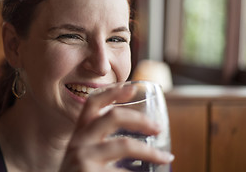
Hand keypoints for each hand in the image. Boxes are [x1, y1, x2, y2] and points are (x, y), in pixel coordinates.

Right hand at [59, 85, 173, 170]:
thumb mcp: (84, 152)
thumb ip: (100, 141)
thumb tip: (138, 133)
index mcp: (80, 133)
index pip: (93, 103)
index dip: (113, 91)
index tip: (132, 87)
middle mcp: (79, 141)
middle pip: (113, 116)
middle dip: (141, 119)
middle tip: (158, 128)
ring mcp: (83, 158)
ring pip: (125, 144)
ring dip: (151, 151)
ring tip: (165, 158)